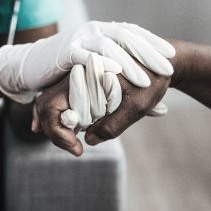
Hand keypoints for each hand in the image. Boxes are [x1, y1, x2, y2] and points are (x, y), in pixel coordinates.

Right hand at [0, 21, 174, 101]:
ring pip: (108, 47)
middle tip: (167, 66)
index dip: (152, 44)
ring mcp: (79, 38)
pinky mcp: (66, 51)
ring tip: (144, 79)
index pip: (133, 34)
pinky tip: (114, 75)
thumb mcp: (96, 68)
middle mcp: (94, 30)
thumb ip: (116, 76)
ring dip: (127, 63)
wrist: (31, 62)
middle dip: (147, 52)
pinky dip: (100, 65)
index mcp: (104, 31)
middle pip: (125, 37)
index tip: (170, 56)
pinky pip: (85, 56)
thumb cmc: (71, 68)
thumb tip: (137, 92)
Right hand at [32, 64, 169, 154]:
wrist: (165, 61)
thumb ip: (112, 125)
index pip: (51, 106)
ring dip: (56, 124)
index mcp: (86, 74)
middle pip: (46, 104)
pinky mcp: (84, 81)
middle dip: (54, 130)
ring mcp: (79, 76)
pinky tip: (69, 128)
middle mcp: (77, 73)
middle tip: (73, 148)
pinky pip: (62, 99)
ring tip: (70, 142)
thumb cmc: (153, 81)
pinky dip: (61, 115)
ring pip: (51, 101)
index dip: (58, 132)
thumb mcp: (137, 107)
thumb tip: (88, 140)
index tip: (77, 149)